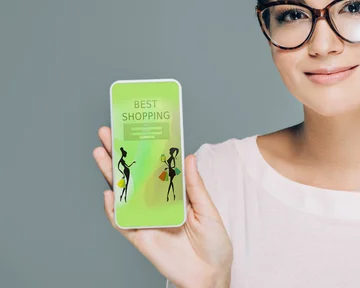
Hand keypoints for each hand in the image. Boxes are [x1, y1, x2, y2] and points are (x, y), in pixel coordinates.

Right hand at [93, 126, 232, 287]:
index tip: (134, 131)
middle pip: (134, 177)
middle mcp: (157, 204)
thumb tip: (188, 157)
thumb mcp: (207, 209)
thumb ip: (194, 185)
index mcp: (174, 194)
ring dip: (111, 176)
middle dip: (119, 156)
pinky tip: (109, 193)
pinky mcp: (141, 237)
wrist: (210, 275)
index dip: (143, 150)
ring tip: (100, 155)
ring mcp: (147, 219)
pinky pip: (123, 223)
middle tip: (106, 134)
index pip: (155, 168)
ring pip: (123, 195)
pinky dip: (114, 210)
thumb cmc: (214, 243)